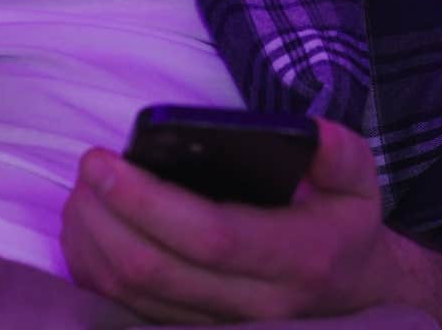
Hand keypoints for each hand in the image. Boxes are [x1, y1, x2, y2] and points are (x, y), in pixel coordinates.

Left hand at [61, 116, 411, 323]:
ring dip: (92, 238)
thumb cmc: (341, 226)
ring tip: (84, 190)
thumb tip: (309, 131)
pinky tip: (88, 226)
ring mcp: (221, 328)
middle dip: (106, 214)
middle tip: (88, 166)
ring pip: (131, 294)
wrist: (354, 297)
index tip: (105, 161)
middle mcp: (258, 304)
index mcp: (299, 258)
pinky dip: (93, 267)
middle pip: (155, 269)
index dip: (147, 201)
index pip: (210, 237)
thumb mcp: (358, 183)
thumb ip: (338, 153)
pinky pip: (122, 308)